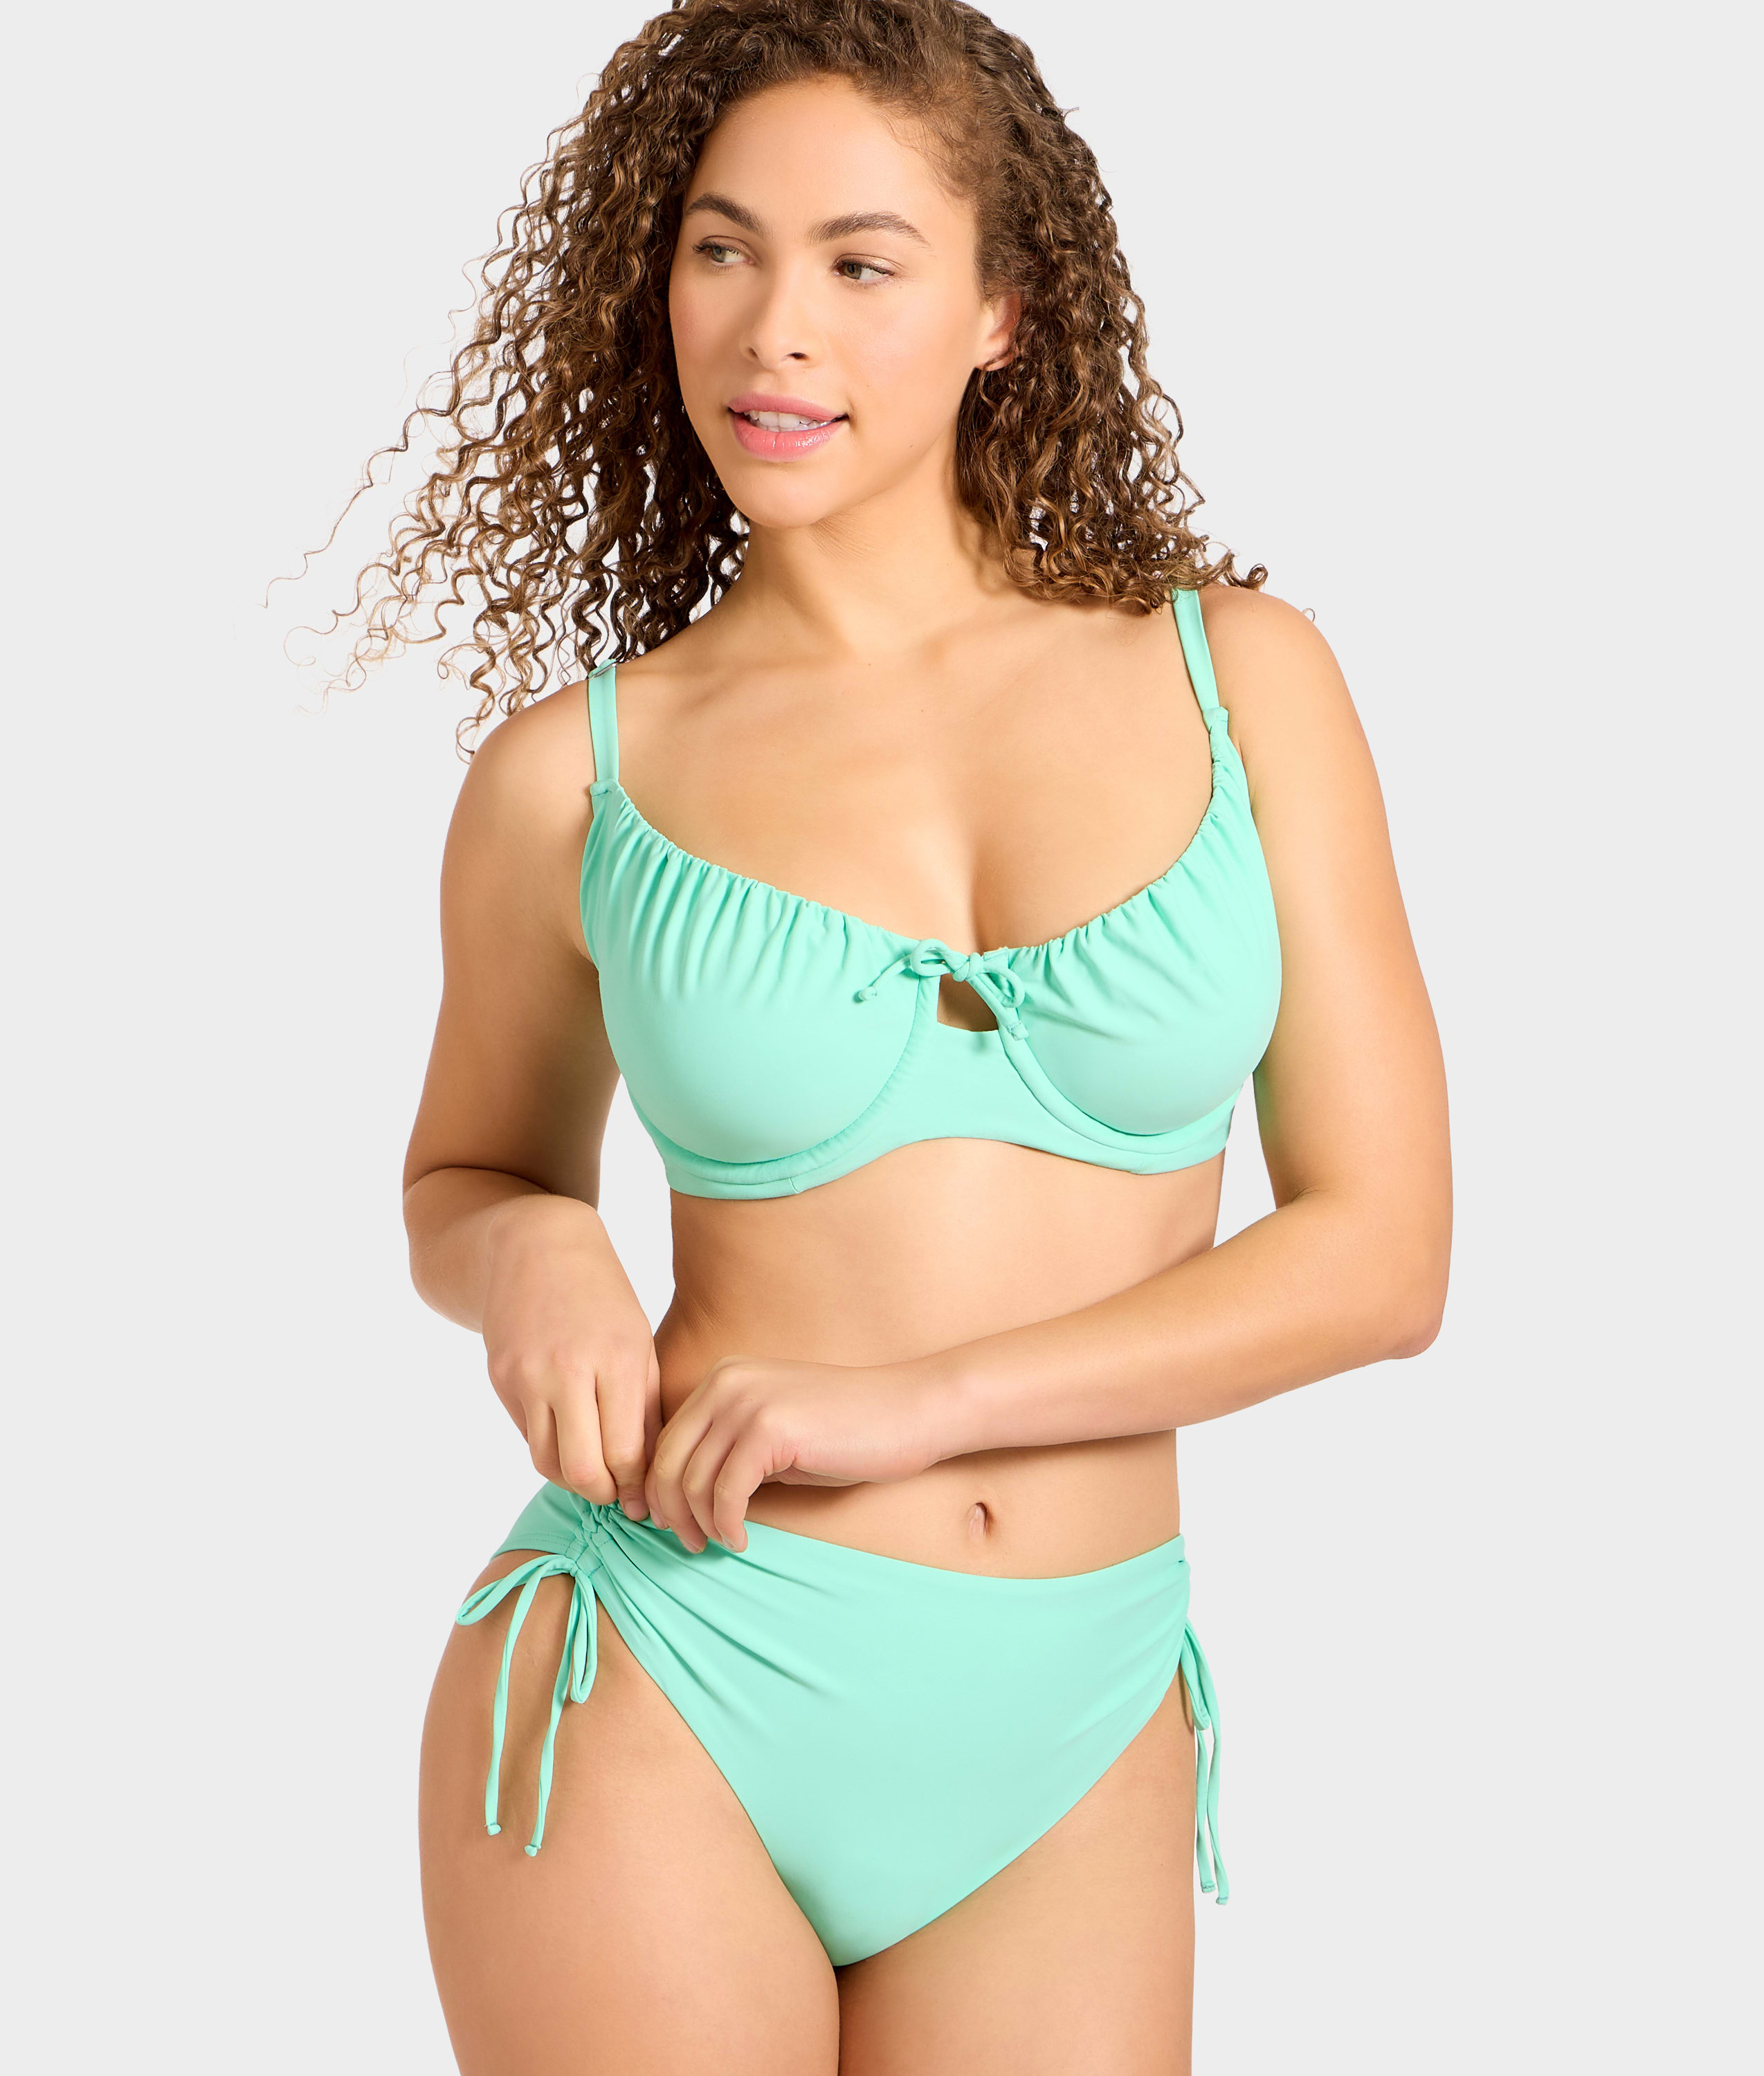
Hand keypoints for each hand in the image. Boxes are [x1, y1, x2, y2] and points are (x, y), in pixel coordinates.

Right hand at [481, 1195, 660, 1519]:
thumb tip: (647, 1480)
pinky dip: (550, 1447)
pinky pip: (528, 1435)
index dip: (636, 1487)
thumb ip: (647, 1410)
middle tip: (618, 1493)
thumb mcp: (640, 1345)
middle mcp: (569, 1369)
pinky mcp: (500, 1378)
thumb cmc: (604, 1300)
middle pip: (584, 1470)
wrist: (537, 1246)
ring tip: (595, 1471)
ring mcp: (528, 1374)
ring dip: (573, 1478)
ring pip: (547, 1462)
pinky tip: (569, 1436)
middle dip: (604, 1494)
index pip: (625, 1453)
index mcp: (617, 1359)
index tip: (643, 1496)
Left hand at [644, 1355, 944, 1553]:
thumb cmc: (846, 1431)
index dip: (660, 1489)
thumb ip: (729, 1451)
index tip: (669, 1523)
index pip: (667, 1440)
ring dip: (700, 1523)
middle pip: (668, 1460)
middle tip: (689, 1543)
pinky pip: (726, 1491)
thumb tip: (683, 1498)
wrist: (908, 1412)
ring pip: (692, 1480)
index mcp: (723, 1378)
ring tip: (720, 1544)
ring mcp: (746, 1402)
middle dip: (670, 1511)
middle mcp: (726, 1382)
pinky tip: (742, 1540)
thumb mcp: (774, 1434)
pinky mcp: (770, 1429)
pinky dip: (727, 1524)